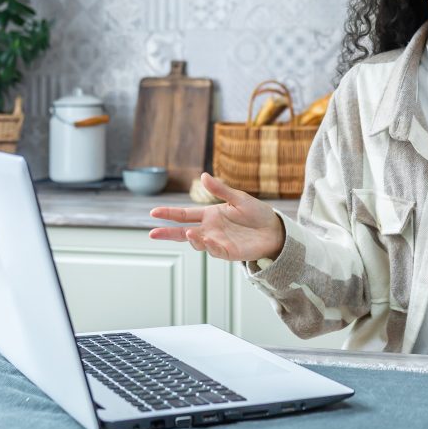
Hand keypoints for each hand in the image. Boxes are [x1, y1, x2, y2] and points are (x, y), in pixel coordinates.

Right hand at [148, 173, 284, 262]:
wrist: (274, 229)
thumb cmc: (257, 213)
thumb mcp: (238, 198)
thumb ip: (220, 190)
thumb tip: (203, 176)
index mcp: (210, 215)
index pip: (184, 215)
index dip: (169, 213)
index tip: (153, 212)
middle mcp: (210, 229)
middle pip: (183, 232)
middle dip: (168, 233)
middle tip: (153, 233)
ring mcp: (218, 242)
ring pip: (197, 243)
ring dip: (191, 238)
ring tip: (186, 232)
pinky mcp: (228, 252)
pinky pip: (215, 251)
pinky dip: (208, 246)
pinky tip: (205, 240)